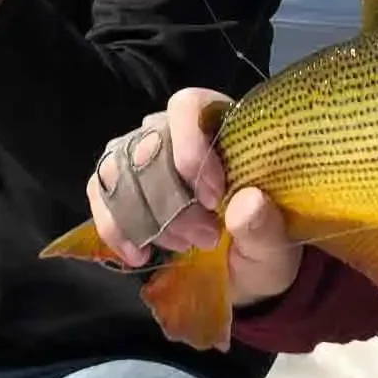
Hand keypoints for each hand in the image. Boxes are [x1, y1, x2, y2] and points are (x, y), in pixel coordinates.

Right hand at [87, 87, 303, 308]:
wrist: (243, 270)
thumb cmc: (262, 242)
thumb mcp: (276, 243)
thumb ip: (266, 225)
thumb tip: (248, 202)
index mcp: (221, 122)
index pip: (187, 107)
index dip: (190, 147)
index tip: (213, 198)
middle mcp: (176, 130)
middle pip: (149, 145)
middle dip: (172, 201)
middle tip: (206, 237)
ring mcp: (145, 155)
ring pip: (120, 168)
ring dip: (145, 216)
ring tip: (181, 246)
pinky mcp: (124, 186)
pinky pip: (100, 192)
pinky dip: (115, 226)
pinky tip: (138, 254)